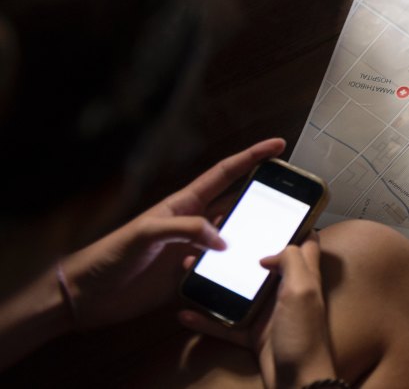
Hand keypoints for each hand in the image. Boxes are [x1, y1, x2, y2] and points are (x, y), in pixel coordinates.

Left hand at [58, 138, 285, 328]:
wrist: (85, 295)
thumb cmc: (109, 255)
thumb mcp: (146, 233)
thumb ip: (185, 229)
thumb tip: (223, 239)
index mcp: (183, 203)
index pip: (225, 174)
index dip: (251, 157)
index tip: (277, 145)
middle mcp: (191, 223)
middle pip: (236, 204)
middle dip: (262, 197)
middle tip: (290, 197)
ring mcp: (190, 250)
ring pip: (231, 237)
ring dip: (250, 238)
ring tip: (273, 239)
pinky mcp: (187, 276)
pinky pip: (219, 269)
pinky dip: (232, 270)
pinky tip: (242, 274)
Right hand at [181, 237, 336, 388]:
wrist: (298, 383)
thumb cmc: (303, 337)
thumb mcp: (302, 291)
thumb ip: (292, 262)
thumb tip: (270, 252)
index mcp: (304, 277)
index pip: (305, 243)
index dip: (293, 226)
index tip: (269, 213)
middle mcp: (288, 292)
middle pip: (265, 265)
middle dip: (242, 253)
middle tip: (216, 242)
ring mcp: (270, 315)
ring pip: (240, 293)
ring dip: (218, 284)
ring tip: (193, 272)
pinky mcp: (255, 337)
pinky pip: (227, 325)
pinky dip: (208, 320)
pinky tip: (186, 313)